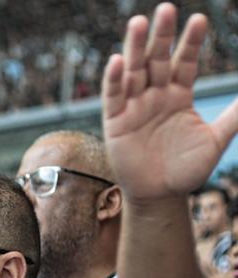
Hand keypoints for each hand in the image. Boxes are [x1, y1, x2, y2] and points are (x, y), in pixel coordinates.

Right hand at [102, 3, 237, 203]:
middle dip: (161, 35)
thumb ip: (234, 116)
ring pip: (133, 71)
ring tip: (137, 23)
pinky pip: (114, 96)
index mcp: (179, 96)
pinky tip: (118, 61)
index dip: (191, 42)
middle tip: (165, 9)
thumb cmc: (187, 169)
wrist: (161, 196)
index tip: (199, 19)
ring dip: (134, 47)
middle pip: (156, 59)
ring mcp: (134, 106)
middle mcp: (155, 95)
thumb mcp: (216, 140)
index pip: (185, 62)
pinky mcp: (115, 121)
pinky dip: (114, 79)